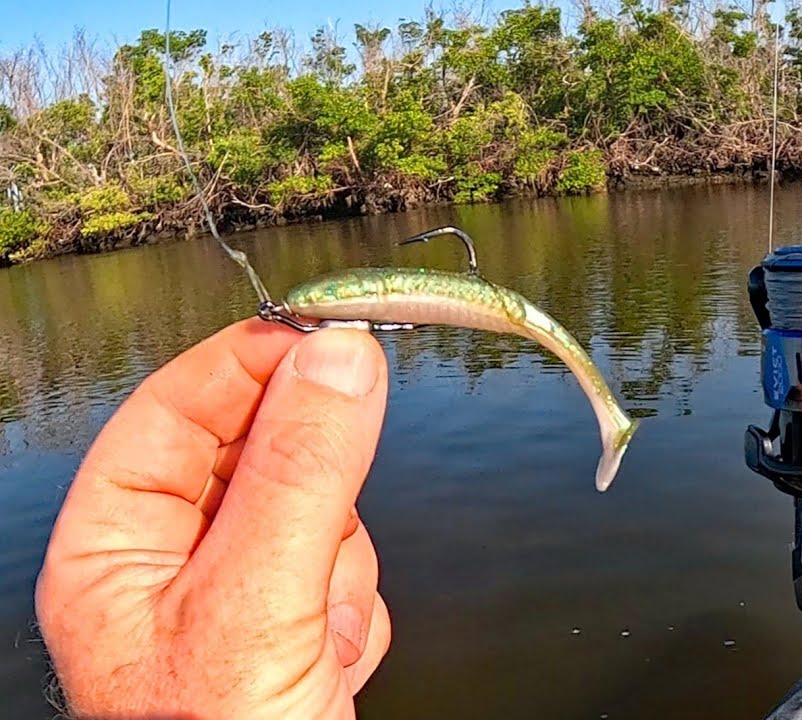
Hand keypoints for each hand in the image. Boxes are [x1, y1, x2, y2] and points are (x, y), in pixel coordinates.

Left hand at [35, 319, 390, 718]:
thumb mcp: (257, 606)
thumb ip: (302, 473)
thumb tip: (341, 358)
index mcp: (114, 546)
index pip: (177, 411)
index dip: (250, 365)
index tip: (329, 334)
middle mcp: (171, 562)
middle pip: (263, 454)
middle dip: (312, 502)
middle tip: (320, 542)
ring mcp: (238, 592)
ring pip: (324, 509)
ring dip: (340, 571)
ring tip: (314, 643)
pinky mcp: (295, 621)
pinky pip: (352, 566)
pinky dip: (356, 609)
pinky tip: (327, 665)